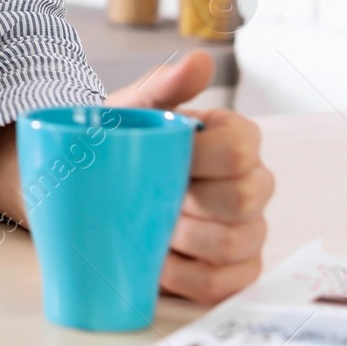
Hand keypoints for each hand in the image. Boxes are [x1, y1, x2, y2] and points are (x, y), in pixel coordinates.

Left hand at [105, 49, 274, 303]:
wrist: (94, 180)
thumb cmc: (123, 141)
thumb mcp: (135, 109)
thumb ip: (167, 85)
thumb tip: (201, 61)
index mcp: (237, 139)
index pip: (239, 150)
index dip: (197, 158)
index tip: (158, 158)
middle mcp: (253, 184)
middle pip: (242, 199)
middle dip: (188, 200)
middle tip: (149, 195)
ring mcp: (248, 230)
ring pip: (234, 243)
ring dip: (183, 239)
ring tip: (149, 226)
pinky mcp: (235, 271)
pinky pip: (223, 284)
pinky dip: (184, 277)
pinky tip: (157, 261)